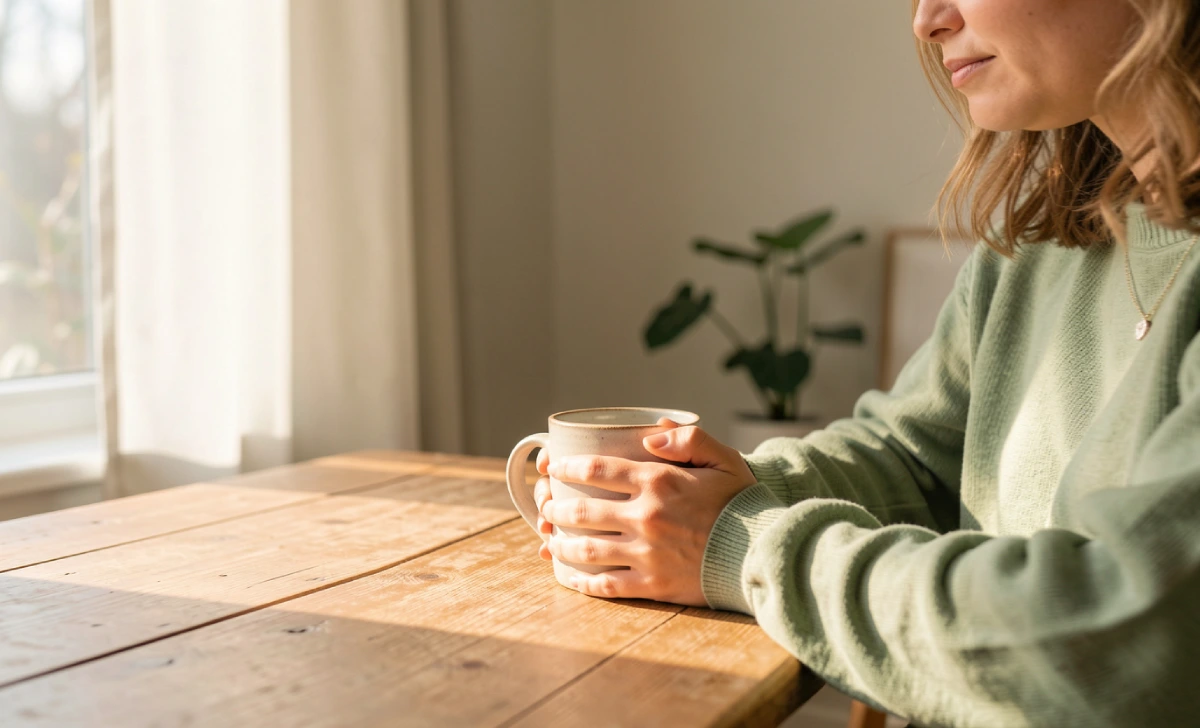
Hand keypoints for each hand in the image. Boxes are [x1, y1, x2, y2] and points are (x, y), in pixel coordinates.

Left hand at [537, 417, 756, 606]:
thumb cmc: (743, 504)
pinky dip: (580, 580)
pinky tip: (567, 574)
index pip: (597, 470)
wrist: (764, 553)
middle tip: (546, 506)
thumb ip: (688, 437)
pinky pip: (605, 584)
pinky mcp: (652, 585)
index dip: (567, 468)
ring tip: (549, 538)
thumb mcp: (723, 459)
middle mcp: (646, 517)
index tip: (553, 468)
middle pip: (582, 511)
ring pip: (586, 549)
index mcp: (659, 482)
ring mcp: (646, 554)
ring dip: (560, 543)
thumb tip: (651, 432)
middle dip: (555, 508)